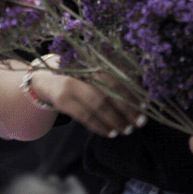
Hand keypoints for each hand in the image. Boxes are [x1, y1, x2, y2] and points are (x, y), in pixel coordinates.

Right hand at [31, 68, 145, 138]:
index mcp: (94, 61)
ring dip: (115, 120)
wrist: (47, 79)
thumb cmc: (79, 76)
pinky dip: (100, 126)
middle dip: (127, 109)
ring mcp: (71, 86)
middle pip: (109, 92)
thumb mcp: (93, 70)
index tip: (145, 106)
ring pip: (98, 106)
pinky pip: (85, 117)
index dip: (131, 94)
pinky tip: (111, 132)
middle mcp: (82, 71)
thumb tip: (139, 94)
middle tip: (140, 122)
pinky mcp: (63, 101)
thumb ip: (112, 77)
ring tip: (127, 130)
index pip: (117, 79)